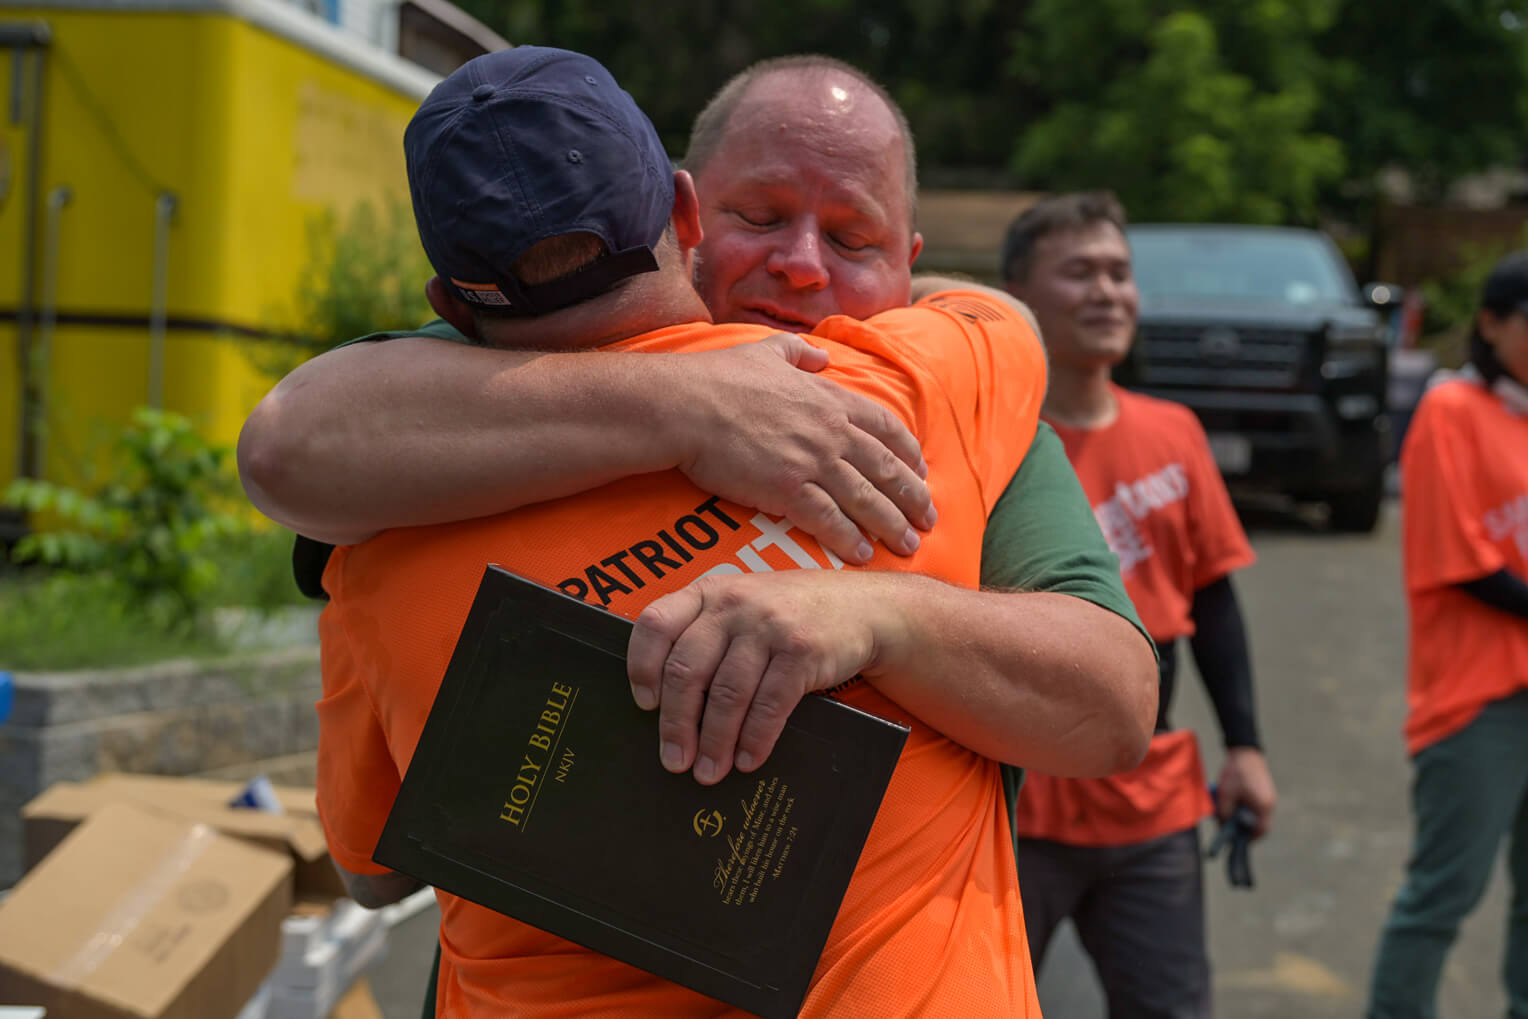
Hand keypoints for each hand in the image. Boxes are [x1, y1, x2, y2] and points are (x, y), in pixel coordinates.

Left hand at [626, 571, 892, 784]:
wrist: (864, 608)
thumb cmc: (791, 614)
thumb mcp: (743, 604)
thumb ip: (705, 633)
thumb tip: (668, 704)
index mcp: (709, 592)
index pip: (656, 624)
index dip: (642, 668)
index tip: (645, 706)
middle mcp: (734, 603)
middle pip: (687, 670)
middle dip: (677, 724)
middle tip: (675, 760)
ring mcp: (768, 625)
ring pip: (726, 694)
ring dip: (714, 742)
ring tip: (709, 772)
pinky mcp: (801, 651)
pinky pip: (768, 705)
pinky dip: (754, 739)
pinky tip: (747, 760)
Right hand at [673, 335, 934, 564]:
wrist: (685, 406)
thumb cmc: (719, 378)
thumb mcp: (767, 351)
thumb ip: (799, 353)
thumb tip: (821, 354)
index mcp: (830, 399)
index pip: (886, 428)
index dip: (909, 454)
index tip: (922, 472)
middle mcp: (830, 431)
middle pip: (886, 469)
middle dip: (913, 497)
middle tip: (928, 520)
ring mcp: (811, 461)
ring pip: (866, 499)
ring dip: (891, 525)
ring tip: (908, 545)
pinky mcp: (787, 489)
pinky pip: (828, 520)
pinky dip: (850, 539)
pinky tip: (863, 555)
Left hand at [1214, 747, 1275, 838]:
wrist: (1244, 750)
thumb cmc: (1236, 772)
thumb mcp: (1226, 794)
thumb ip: (1225, 813)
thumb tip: (1223, 826)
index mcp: (1264, 806)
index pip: (1260, 831)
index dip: (1248, 839)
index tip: (1235, 840)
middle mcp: (1270, 804)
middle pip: (1258, 824)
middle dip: (1242, 827)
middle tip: (1228, 826)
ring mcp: (1268, 797)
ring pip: (1255, 814)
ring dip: (1242, 815)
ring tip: (1227, 810)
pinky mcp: (1263, 791)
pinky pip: (1255, 805)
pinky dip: (1244, 807)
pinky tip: (1232, 801)